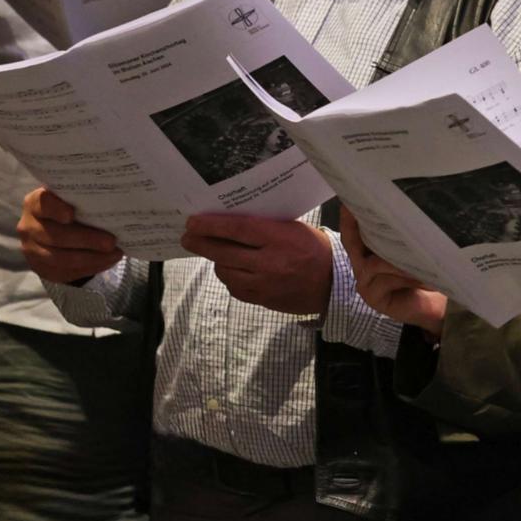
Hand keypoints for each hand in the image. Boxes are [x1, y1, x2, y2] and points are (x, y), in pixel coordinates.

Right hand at [18, 187, 122, 283]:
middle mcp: (29, 226)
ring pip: (60, 258)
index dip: (56, 209)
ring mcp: (32, 249)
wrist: (59, 232)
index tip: (71, 214)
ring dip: (91, 258)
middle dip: (86, 240)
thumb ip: (85, 200)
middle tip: (111, 242)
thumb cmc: (73, 210)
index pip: (42, 203)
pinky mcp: (41, 268)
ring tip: (115, 254)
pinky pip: (65, 271)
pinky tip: (108, 261)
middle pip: (56, 235)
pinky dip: (90, 267)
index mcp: (36, 203)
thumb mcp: (75, 200)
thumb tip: (115, 202)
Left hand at [180, 214, 333, 315]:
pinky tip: (233, 269)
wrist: (332, 284)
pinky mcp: (261, 299)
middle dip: (201, 243)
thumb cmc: (313, 249)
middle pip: (224, 251)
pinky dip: (229, 276)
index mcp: (280, 238)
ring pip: (225, 271)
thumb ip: (264, 226)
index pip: (238, 229)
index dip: (212, 225)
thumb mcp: (294, 229)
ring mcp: (264, 283)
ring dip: (217, 260)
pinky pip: (234, 287)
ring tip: (217, 253)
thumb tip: (229, 221)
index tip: (193, 221)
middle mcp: (270, 262)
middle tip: (187, 237)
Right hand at [337, 207, 446, 335]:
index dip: (349, 217)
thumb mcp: (412, 254)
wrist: (431, 306)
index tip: (348, 201)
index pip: (353, 232)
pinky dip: (405, 275)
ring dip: (399, 258)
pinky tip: (422, 276)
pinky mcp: (373, 298)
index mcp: (368, 252)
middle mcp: (362, 266)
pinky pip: (385, 280)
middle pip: (354, 243)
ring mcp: (365, 283)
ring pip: (375, 263)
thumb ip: (403, 239)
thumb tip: (407, 213)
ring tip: (422, 255)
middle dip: (366, 228)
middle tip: (381, 213)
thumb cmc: (422, 276)